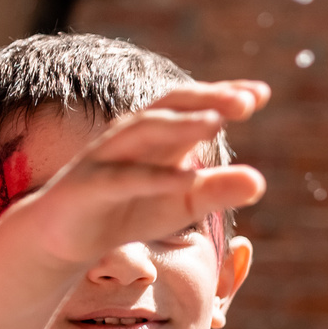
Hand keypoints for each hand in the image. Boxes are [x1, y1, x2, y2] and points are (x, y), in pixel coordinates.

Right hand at [16, 82, 269, 270]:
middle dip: (207, 99)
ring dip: (181, 125)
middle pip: (171, 107)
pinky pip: (125, 178)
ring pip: (144, 132)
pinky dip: (156, 177)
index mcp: (159, 138)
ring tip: (218, 121)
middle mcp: (133, 138)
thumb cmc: (130, 210)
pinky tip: (187, 178)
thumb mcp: (182, 205)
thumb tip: (260, 181)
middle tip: (247, 100)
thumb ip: (218, 191)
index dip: (224, 98)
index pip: (194, 107)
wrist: (65, 236)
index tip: (262, 92)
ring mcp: (108, 158)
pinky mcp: (89, 186)